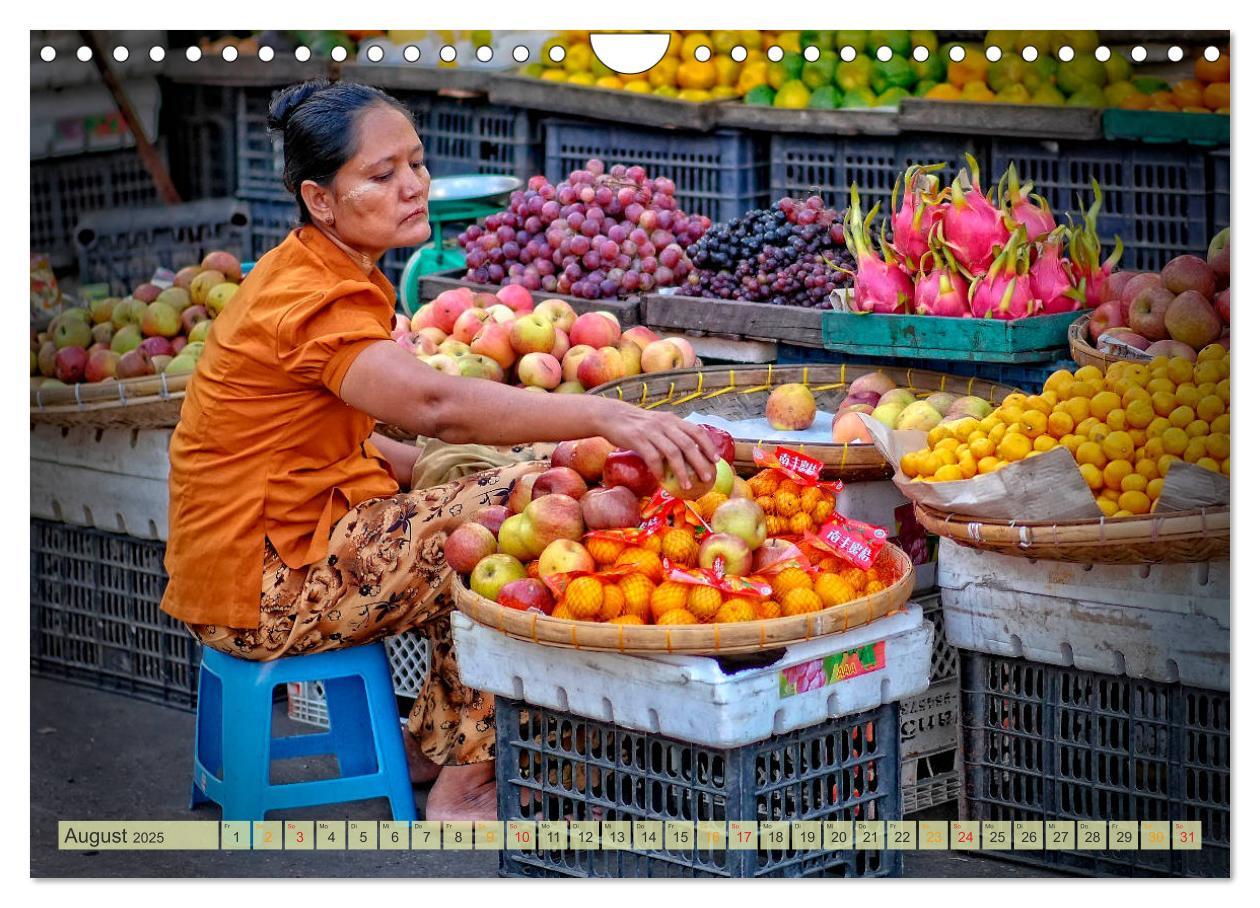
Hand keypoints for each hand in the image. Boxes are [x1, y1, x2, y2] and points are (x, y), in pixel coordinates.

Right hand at [596, 400, 720, 491]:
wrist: (611, 416)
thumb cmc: (637, 425)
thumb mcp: (658, 424)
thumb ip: (672, 435)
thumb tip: (689, 454)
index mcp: (672, 420)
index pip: (696, 431)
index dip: (708, 446)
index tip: (716, 460)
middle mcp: (664, 424)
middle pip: (688, 445)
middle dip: (700, 463)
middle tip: (707, 478)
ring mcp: (651, 431)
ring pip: (673, 453)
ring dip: (682, 471)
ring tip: (687, 486)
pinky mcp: (637, 439)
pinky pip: (652, 457)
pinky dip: (659, 470)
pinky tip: (662, 480)